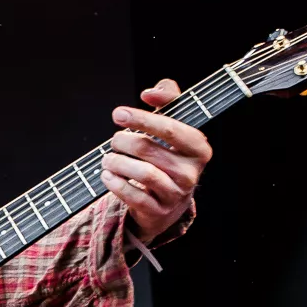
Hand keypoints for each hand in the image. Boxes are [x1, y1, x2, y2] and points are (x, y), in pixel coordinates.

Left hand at [102, 80, 210, 243]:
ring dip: (117, 162)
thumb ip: (167, 97)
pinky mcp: (159, 211)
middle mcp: (191, 172)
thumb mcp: (175, 122)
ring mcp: (176, 194)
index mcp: (199, 148)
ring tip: (108, 158)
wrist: (170, 200)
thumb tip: (149, 94)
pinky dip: (115, 183)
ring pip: (142, 173)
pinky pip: (134, 196)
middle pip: (148, 149)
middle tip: (114, 140)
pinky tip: (107, 175)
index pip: (171, 128)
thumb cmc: (170, 153)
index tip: (118, 114)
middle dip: (123, 141)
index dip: (141, 119)